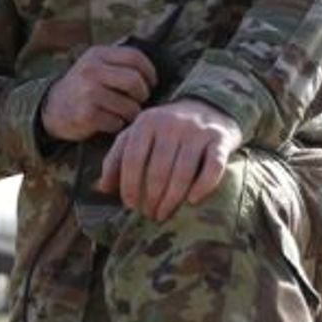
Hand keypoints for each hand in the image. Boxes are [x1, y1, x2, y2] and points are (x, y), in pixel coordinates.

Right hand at [40, 45, 156, 142]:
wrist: (52, 108)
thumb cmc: (83, 87)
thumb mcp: (95, 65)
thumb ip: (118, 63)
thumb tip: (154, 73)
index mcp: (97, 54)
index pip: (135, 57)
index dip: (150, 72)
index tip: (151, 83)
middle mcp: (92, 71)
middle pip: (135, 82)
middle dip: (142, 95)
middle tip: (137, 100)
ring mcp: (89, 93)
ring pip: (130, 106)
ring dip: (130, 113)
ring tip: (121, 113)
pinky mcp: (87, 115)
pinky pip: (117, 122)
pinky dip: (116, 125)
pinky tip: (107, 121)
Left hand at [97, 98, 241, 220]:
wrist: (210, 107)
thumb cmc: (166, 130)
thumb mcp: (137, 136)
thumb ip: (117, 158)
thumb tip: (101, 188)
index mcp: (146, 122)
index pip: (133, 158)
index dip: (129, 185)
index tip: (130, 205)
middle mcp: (171, 123)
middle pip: (158, 170)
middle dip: (151, 198)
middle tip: (149, 215)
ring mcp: (197, 131)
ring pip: (183, 172)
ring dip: (172, 199)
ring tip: (164, 214)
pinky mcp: (220, 139)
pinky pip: (213, 167)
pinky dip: (203, 186)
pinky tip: (193, 201)